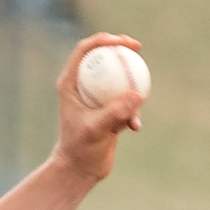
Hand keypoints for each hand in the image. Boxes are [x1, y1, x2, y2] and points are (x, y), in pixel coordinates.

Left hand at [47, 32, 145, 185]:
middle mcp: (81, 87)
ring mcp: (95, 98)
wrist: (80, 170)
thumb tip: (139, 94)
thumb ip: (115, 112)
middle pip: (102, 57)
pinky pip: (125, 101)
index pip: (84, 51)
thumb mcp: (96, 130)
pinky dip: (132, 111)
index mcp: (70, 83)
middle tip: (137, 47)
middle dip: (121, 49)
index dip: (103, 39)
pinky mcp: (107, 110)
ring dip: (130, 86)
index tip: (122, 41)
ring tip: (140, 98)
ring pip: (117, 79)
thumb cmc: (80, 149)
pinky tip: (134, 127)